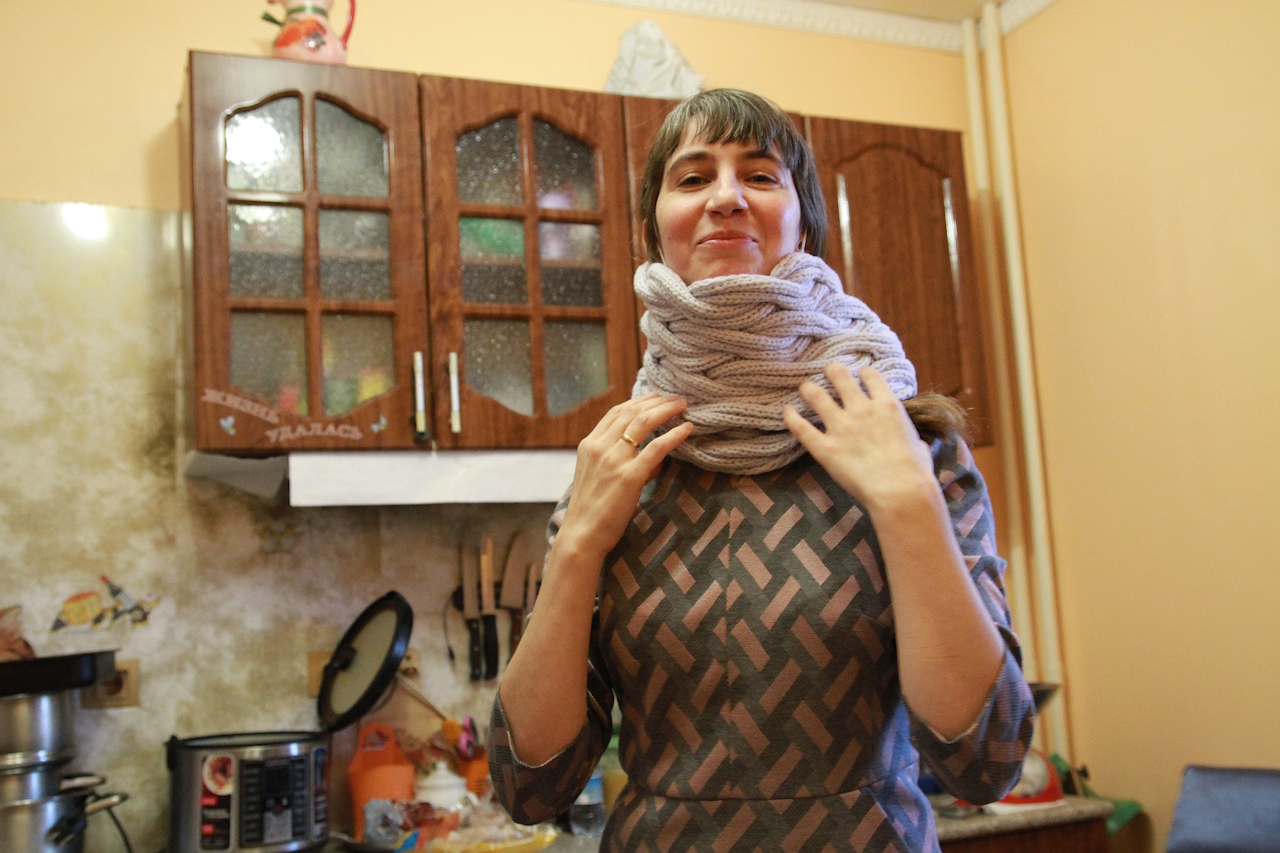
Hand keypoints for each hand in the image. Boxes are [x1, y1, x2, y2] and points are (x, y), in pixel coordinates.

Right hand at [557, 394, 693, 562]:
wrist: (582, 536)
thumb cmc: (592, 512)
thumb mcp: (598, 477)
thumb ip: (621, 462)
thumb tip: (655, 457)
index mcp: (589, 445)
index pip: (616, 412)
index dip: (639, 401)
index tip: (656, 397)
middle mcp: (599, 447)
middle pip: (631, 412)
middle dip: (657, 401)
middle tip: (676, 398)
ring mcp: (613, 461)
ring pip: (643, 422)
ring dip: (666, 410)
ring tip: (682, 406)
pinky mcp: (629, 476)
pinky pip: (656, 448)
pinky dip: (674, 435)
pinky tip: (687, 429)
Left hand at [782, 364, 934, 510]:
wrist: (899, 490)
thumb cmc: (915, 472)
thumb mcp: (919, 446)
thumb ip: (912, 440)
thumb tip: (916, 447)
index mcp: (887, 405)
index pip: (870, 375)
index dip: (863, 373)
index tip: (860, 376)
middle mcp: (861, 409)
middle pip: (839, 376)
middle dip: (832, 371)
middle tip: (828, 373)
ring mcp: (840, 427)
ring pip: (816, 395)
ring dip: (809, 389)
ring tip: (805, 388)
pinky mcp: (825, 448)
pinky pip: (801, 427)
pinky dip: (791, 416)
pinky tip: (786, 410)